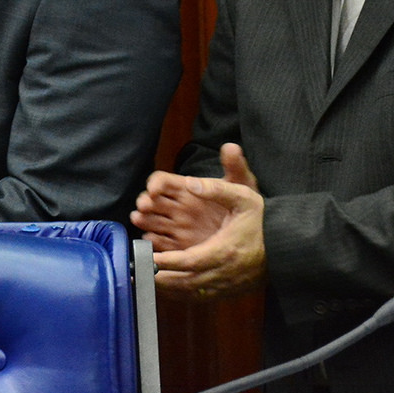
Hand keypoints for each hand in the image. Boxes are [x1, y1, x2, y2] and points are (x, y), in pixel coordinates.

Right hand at [133, 143, 257, 251]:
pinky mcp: (180, 245)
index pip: (164, 181)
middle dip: (145, 202)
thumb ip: (235, 166)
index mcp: (188, 189)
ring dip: (144, 220)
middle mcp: (178, 206)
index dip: (155, 183)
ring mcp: (177, 226)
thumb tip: (230, 147)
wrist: (253, 234)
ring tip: (141, 220)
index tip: (153, 189)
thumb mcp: (242, 183)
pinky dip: (154, 242)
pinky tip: (153, 241)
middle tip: (145, 206)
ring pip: (152, 220)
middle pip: (152, 201)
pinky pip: (162, 243)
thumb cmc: (244, 205)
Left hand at [133, 145, 265, 300]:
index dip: (168, 262)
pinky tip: (171, 290)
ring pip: (195, 293)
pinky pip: (205, 298)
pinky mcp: (232, 291)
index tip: (150, 259)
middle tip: (140, 273)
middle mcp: (226, 271)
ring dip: (171, 290)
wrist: (289, 245)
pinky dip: (185, 296)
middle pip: (188, 281)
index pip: (191, 260)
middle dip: (163, 278)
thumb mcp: (243, 197)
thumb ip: (216, 189)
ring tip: (149, 282)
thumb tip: (191, 182)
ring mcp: (230, 284)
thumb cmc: (262, 220)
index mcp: (225, 249)